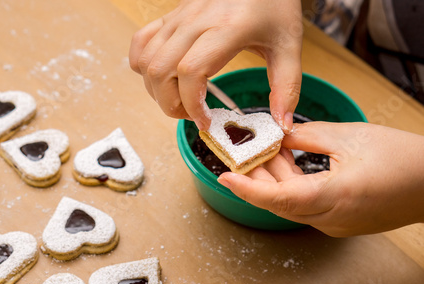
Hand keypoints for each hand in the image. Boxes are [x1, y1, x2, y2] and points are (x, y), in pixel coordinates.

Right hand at [129, 0, 302, 131]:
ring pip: (146, 60)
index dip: (192, 105)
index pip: (191, 72)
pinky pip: (141, 42)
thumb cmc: (274, 4)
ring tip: (179, 100)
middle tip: (191, 115)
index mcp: (227, 29)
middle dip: (170, 104)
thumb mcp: (289, 45)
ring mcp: (179, 17)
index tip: (205, 121)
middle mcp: (196, 21)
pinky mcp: (171, 15)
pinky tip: (162, 77)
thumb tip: (281, 124)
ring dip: (156, 90)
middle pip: (160, 71)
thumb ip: (287, 87)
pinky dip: (142, 65)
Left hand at [217, 122, 423, 235]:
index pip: (278, 198)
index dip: (248, 189)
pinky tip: (285, 162)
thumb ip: (307, 136)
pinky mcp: (339, 222)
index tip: (225, 177)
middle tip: (240, 153)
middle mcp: (330, 218)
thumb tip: (280, 135)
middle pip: (278, 202)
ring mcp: (335, 224)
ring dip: (274, 179)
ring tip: (262, 151)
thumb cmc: (403, 158)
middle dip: (256, 177)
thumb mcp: (349, 137)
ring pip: (290, 204)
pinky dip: (291, 185)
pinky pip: (305, 206)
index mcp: (335, 197)